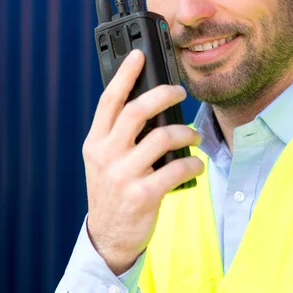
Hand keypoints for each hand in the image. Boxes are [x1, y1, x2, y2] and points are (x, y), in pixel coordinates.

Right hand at [83, 49, 203, 274]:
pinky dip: (193, 163)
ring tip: (194, 135)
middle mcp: (106, 155)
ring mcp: (123, 175)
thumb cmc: (113, 192)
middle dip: (163, 94)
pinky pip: (176, 169)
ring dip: (185, 132)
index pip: (109, 101)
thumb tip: (150, 106)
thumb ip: (119, 136)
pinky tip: (197, 165)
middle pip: (137, 111)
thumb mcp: (104, 161)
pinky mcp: (143, 195)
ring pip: (161, 137)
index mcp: (96, 142)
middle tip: (180, 91)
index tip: (138, 55)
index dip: (125, 75)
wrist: (108, 237)